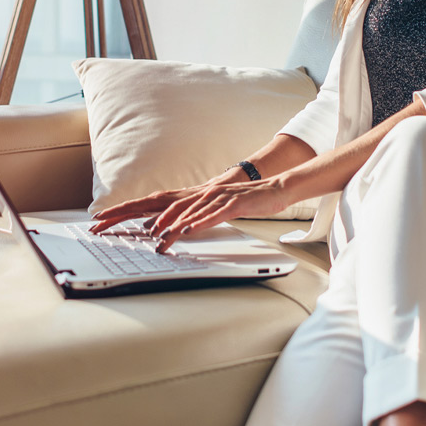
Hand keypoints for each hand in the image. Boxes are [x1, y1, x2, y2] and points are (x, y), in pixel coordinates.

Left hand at [138, 178, 292, 251]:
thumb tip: (194, 225)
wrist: (277, 188)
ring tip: (164, 237)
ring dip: (177, 226)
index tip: (149, 230)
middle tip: (151, 237)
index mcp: (206, 194)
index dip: (162, 218)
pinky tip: (190, 230)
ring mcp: (222, 198)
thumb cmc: (252, 200)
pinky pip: (214, 215)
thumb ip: (209, 213)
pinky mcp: (235, 204)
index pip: (178, 207)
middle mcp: (210, 194)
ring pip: (194, 213)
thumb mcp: (225, 207)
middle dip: (163, 223)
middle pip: (181, 210)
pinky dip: (200, 223)